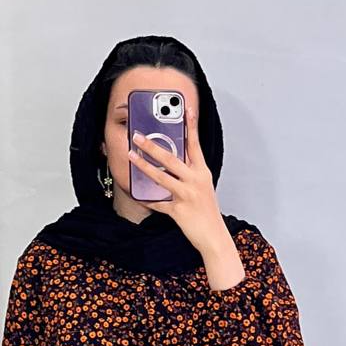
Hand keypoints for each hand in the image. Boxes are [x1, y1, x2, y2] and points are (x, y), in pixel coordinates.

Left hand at [128, 105, 230, 253]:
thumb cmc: (207, 212)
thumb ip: (190, 173)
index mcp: (202, 172)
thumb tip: (173, 163)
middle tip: (138, 136)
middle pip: (171, 158)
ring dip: (144, 165)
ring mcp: (186, 195)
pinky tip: (138, 195)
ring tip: (131, 156)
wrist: (214, 236)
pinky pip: (158, 204)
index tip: (185, 109)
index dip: (190, 126)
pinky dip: (147, 200)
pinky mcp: (178, 211)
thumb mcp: (203, 187)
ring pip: (161, 177)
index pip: (195, 144)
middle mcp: (195, 181)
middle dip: (152, 145)